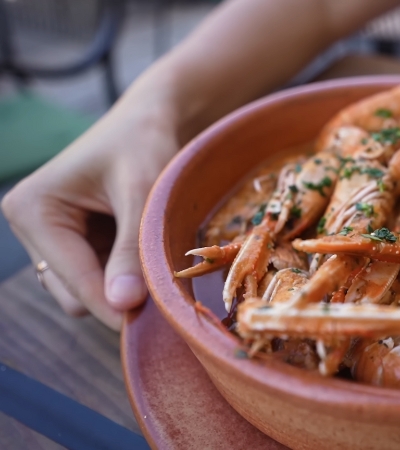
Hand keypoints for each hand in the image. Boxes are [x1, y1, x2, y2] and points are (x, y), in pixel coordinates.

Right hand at [1, 98, 178, 329]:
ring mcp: (50, 238)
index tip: (150, 325)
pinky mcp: (73, 243)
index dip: (112, 303)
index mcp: (32, 209)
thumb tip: (123, 304)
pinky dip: (125, 276)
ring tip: (157, 260)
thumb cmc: (145, 144)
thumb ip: (131, 251)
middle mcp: (31, 227)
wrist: (150, 121)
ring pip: (86, 292)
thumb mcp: (141, 195)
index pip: (73, 279)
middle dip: (118, 295)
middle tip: (166, 293)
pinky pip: (99, 279)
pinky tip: (146, 253)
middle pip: (74, 294)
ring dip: (123, 286)